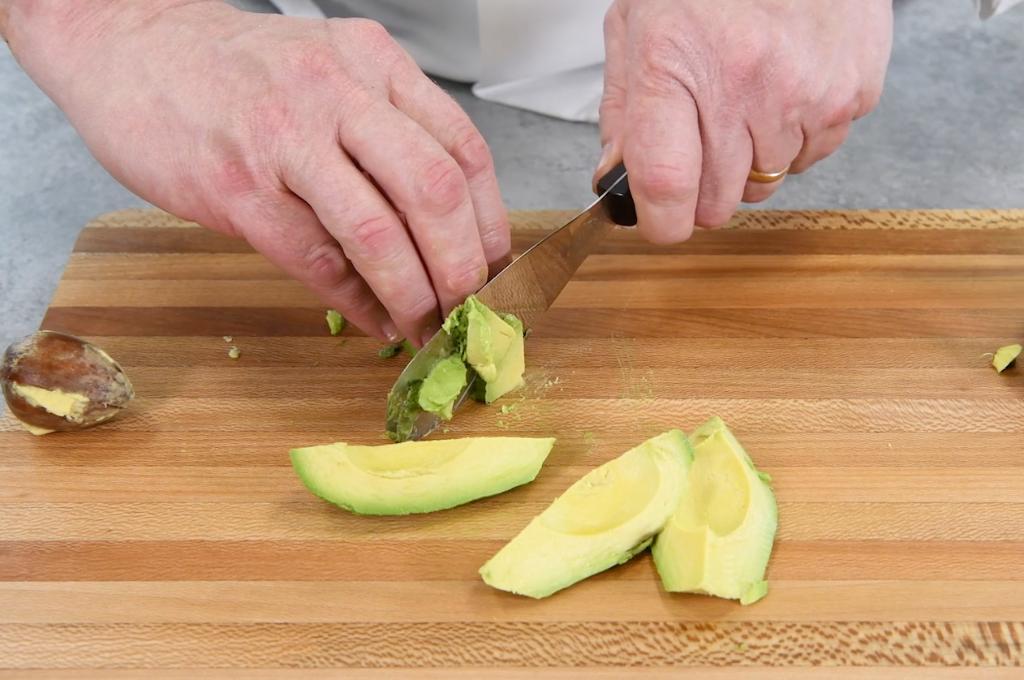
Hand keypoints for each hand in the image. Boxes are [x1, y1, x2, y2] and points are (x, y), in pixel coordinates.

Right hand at [6, 1, 509, 344]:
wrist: (130, 48)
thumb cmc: (240, 73)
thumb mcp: (331, 73)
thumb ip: (387, 136)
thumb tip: (444, 230)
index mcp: (374, 64)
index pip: (464, 150)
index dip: (491, 223)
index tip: (497, 269)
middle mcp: (338, 94)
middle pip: (434, 191)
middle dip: (462, 267)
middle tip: (469, 309)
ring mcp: (285, 140)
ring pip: (378, 232)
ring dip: (413, 294)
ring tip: (425, 326)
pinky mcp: (237, 189)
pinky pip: (315, 260)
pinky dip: (356, 301)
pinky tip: (374, 320)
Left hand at [596, 0, 892, 242]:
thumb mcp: (637, 26)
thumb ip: (622, 110)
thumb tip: (615, 179)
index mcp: (676, 62)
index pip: (666, 183)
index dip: (661, 221)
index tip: (660, 222)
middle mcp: (743, 81)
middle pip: (718, 199)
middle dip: (703, 190)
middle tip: (702, 144)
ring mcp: (805, 91)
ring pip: (768, 183)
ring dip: (752, 160)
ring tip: (746, 99)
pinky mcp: (853, 92)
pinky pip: (815, 155)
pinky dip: (796, 137)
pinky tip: (784, 89)